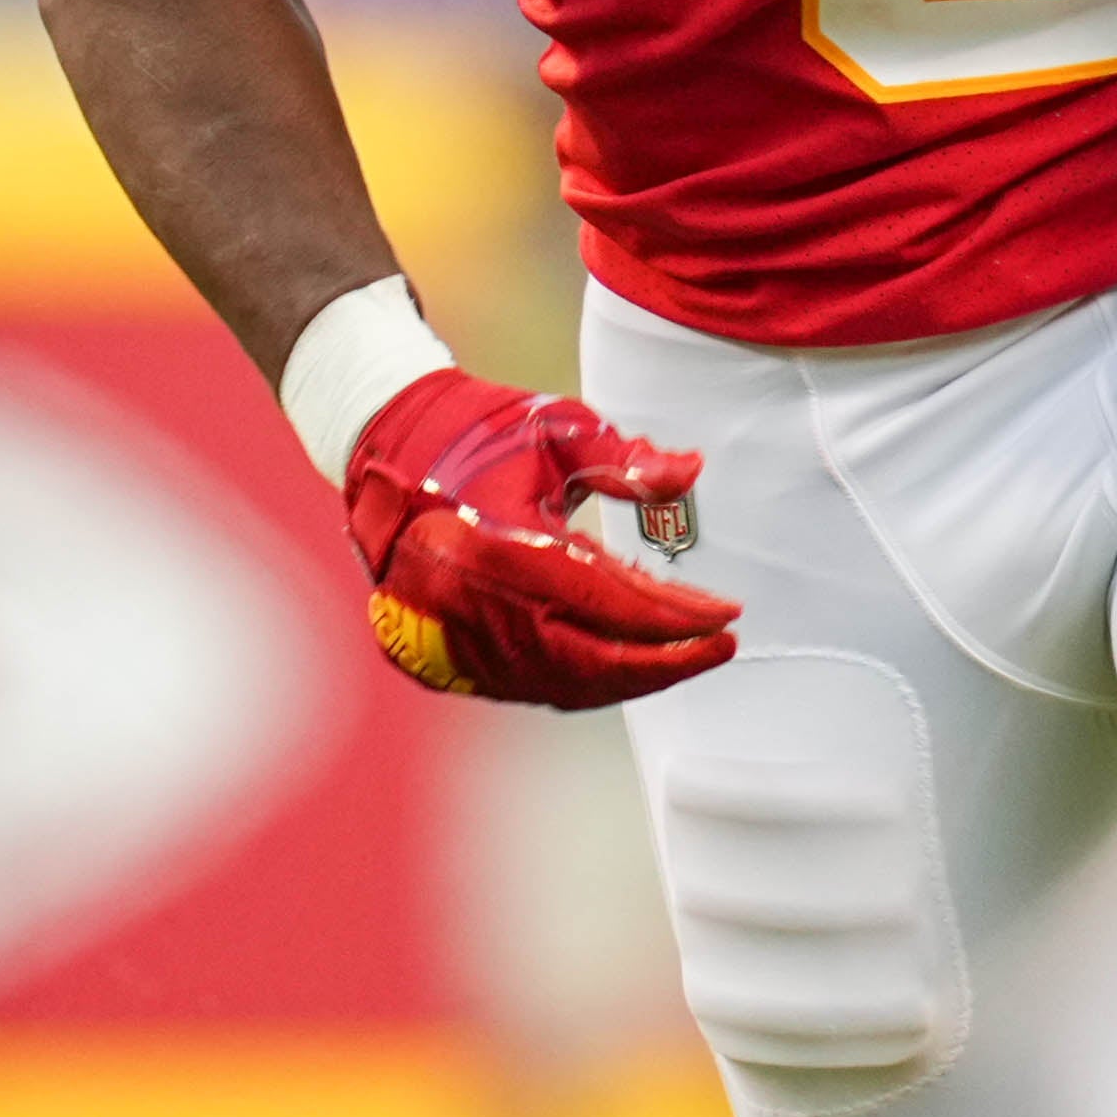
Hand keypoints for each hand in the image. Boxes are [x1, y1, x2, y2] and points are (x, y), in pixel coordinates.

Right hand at [340, 371, 737, 707]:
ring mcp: (450, 638)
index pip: (608, 602)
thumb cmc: (478, 435)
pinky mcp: (440, 656)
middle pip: (589, 662)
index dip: (676, 616)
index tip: (728, 614)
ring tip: (681, 656)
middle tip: (719, 646)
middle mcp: (468, 604)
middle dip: (664, 662)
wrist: (388, 451)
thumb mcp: (557, 431)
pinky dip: (583, 680)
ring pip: (561, 684)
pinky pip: (528, 685)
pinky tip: (624, 663)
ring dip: (627, 678)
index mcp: (496, 547)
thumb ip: (626, 459)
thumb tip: (690, 472)